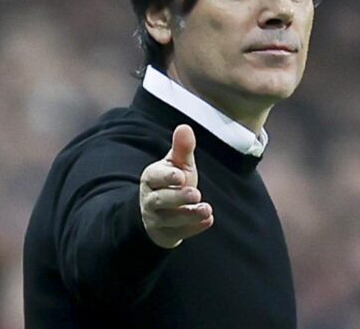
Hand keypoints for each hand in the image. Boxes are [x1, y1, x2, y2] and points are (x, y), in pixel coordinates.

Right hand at [140, 125, 213, 247]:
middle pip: (161, 200)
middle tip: (195, 192)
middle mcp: (151, 200)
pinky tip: (208, 220)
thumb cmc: (171, 183)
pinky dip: (194, 227)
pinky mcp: (168, 233)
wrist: (160, 213)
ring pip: (170, 219)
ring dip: (189, 214)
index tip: (181, 175)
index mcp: (152, 179)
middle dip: (178, 197)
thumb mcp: (177, 165)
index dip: (167, 177)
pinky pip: (179, 232)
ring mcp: (158, 219)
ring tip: (206, 209)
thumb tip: (184, 127)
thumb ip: (182, 149)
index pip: (154, 177)